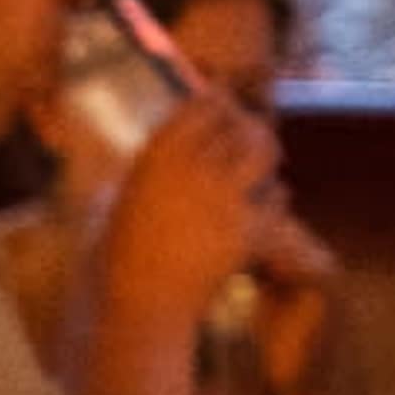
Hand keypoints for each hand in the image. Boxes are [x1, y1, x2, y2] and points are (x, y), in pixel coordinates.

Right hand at [93, 89, 282, 339]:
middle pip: (237, 124)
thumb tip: (155, 158)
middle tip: (245, 124)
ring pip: (263, 151)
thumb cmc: (119, 254)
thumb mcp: (117, 200)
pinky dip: (275, 196)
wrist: (148, 300)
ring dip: (265, 149)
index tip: (222, 94)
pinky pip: (277, 198)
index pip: (201, 106)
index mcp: (159, 156)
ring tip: (263, 154)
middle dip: (244, 121)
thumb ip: (140, 173)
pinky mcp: (252, 227)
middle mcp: (197, 167)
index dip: (217, 97)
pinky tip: (270, 199)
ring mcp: (229, 197)